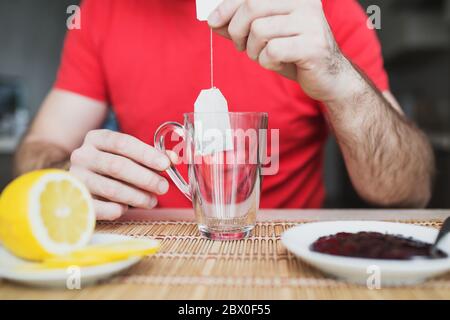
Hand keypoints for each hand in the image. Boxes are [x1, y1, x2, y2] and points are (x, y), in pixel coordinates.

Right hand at [70, 129, 172, 219]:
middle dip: (145, 178)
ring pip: (110, 188)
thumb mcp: (129, 156)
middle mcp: (82, 155)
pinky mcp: (75, 200)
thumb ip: (151, 156)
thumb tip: (173, 159)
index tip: (166, 164)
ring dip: (136, 196)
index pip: (122, 142)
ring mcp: (76, 178)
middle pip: (117, 166)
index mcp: (96, 139)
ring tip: (152, 201)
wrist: (80, 184)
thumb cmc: (112, 168)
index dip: (146, 154)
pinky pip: (99, 208)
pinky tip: (126, 208)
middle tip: (163, 187)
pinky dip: (116, 209)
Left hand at [208, 0, 352, 101]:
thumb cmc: (294, 53)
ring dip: (254, 50)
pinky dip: (268, 62)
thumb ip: (241, 25)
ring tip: (265, 56)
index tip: (213, 21)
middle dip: (237, 30)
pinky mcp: (313, 46)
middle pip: (252, 7)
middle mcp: (304, 2)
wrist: (328, 76)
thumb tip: (213, 20)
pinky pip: (272, 51)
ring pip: (260, 30)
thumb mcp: (265, 35)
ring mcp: (311, 22)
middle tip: (240, 46)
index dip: (227, 6)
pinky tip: (279, 63)